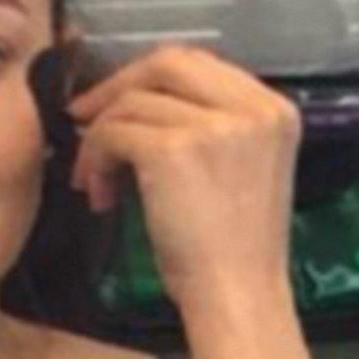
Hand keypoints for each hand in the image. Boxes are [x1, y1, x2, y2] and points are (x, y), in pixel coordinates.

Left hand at [66, 42, 301, 318]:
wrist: (237, 295)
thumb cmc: (234, 251)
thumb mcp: (240, 170)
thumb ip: (212, 128)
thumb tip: (142, 102)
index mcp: (275, 109)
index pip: (200, 64)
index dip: (148, 78)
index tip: (118, 105)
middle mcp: (251, 107)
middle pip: (167, 63)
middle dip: (118, 88)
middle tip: (83, 119)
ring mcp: (215, 125)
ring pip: (132, 102)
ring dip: (100, 139)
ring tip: (94, 182)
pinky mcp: (174, 150)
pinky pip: (114, 133)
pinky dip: (95, 159)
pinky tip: (99, 196)